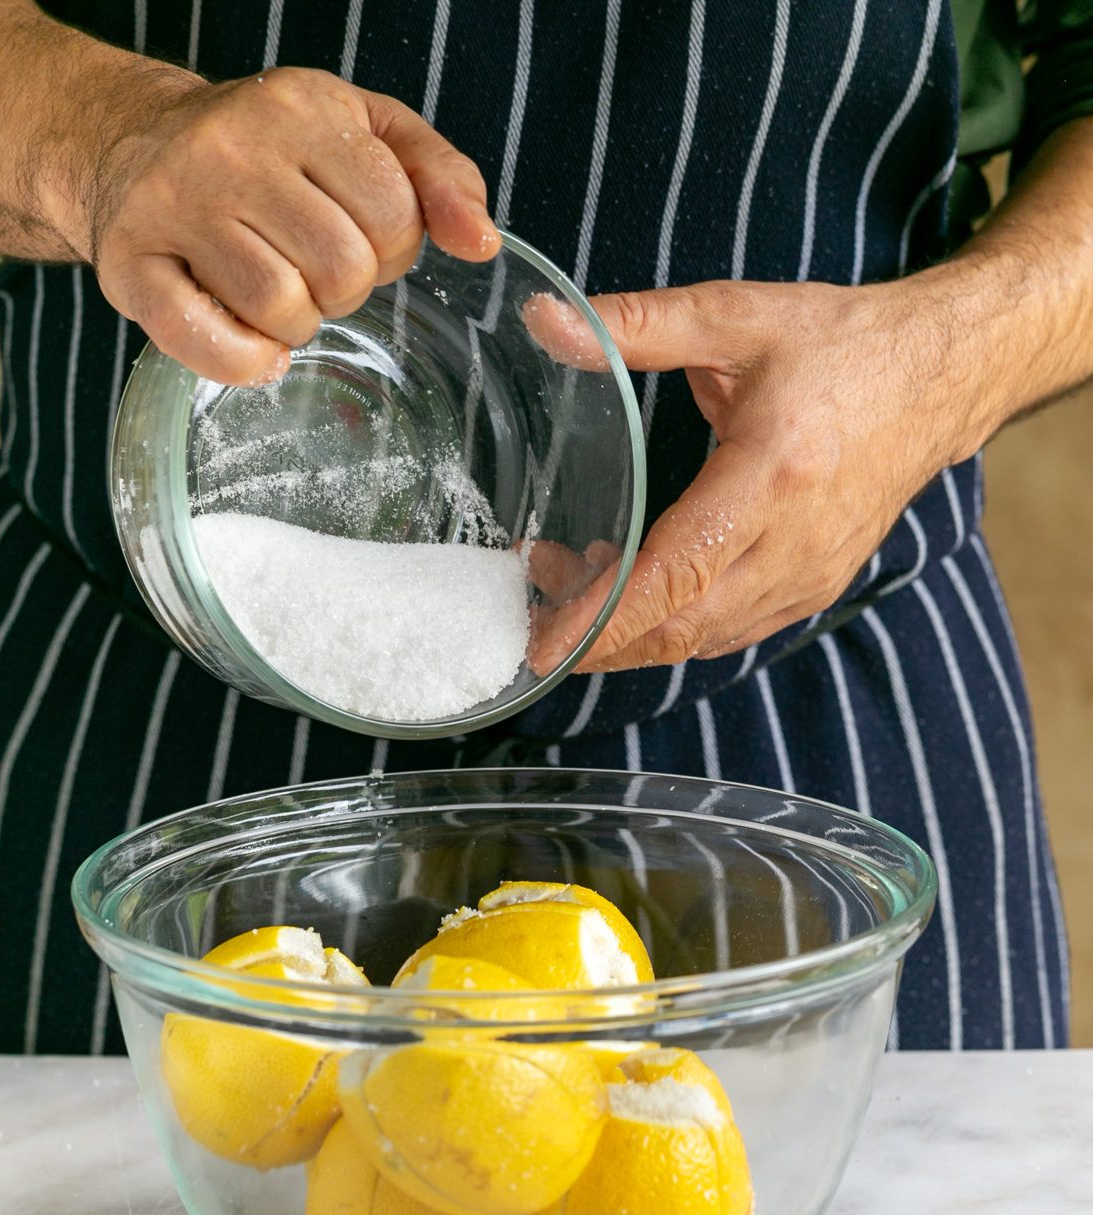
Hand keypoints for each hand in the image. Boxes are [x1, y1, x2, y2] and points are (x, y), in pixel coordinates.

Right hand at [72, 67, 498, 384]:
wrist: (129, 141)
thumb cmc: (263, 150)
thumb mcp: (360, 130)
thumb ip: (436, 176)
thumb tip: (482, 243)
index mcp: (300, 110)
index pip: (394, 216)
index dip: (390, 250)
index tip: (357, 239)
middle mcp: (231, 150)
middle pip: (340, 268)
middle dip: (342, 290)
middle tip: (313, 273)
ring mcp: (174, 206)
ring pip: (280, 307)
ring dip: (294, 325)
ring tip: (276, 296)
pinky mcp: (131, 265)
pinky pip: (207, 340)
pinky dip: (244, 361)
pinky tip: (253, 347)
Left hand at [529, 272, 990, 674]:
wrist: (941, 377)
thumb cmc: (841, 344)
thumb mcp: (734, 316)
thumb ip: (634, 326)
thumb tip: (543, 322)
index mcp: (770, 479)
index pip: (674, 577)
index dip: (601, 619)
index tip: (541, 643)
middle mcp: (793, 546)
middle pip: (678, 628)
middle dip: (595, 635)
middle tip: (527, 607)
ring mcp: (808, 577)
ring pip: (699, 640)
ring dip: (627, 629)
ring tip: (568, 581)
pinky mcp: (812, 588)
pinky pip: (728, 631)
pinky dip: (672, 624)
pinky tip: (631, 587)